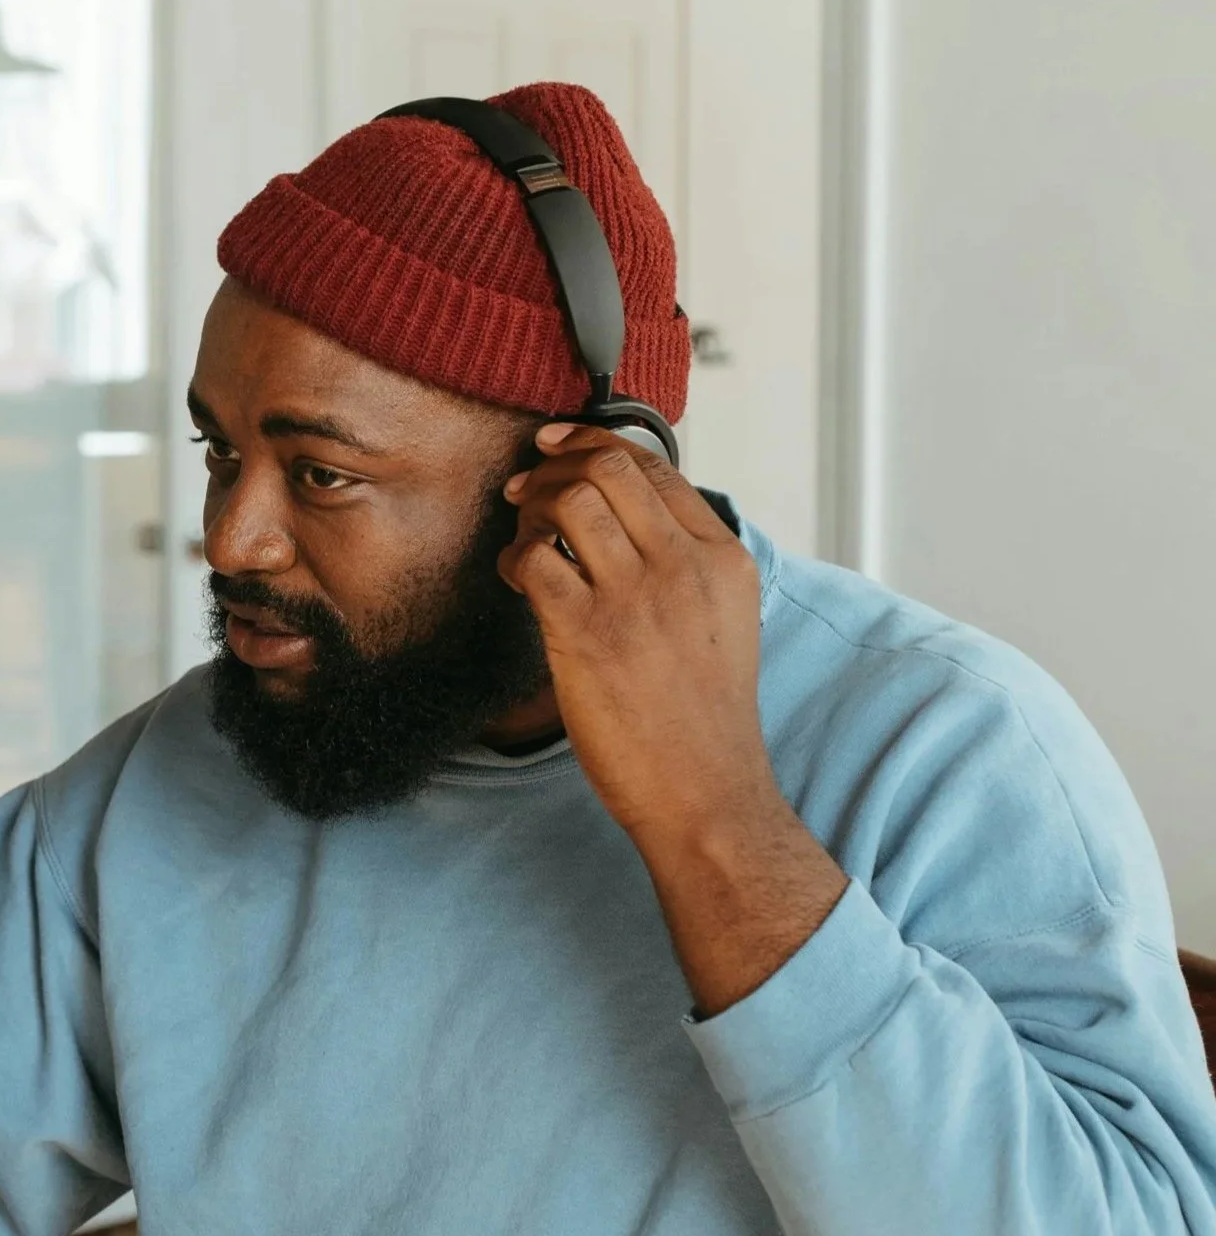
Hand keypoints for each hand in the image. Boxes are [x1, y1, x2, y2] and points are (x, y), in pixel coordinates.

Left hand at [500, 425, 844, 1013]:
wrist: (704, 791)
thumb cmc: (701, 717)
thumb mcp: (722, 623)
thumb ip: (685, 565)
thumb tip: (625, 520)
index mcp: (721, 558)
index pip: (654, 467)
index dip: (594, 445)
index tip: (558, 448)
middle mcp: (683, 567)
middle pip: (609, 468)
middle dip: (555, 464)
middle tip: (527, 488)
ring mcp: (636, 598)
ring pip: (570, 500)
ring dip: (531, 508)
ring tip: (521, 538)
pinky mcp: (588, 635)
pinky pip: (534, 560)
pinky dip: (514, 557)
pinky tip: (515, 581)